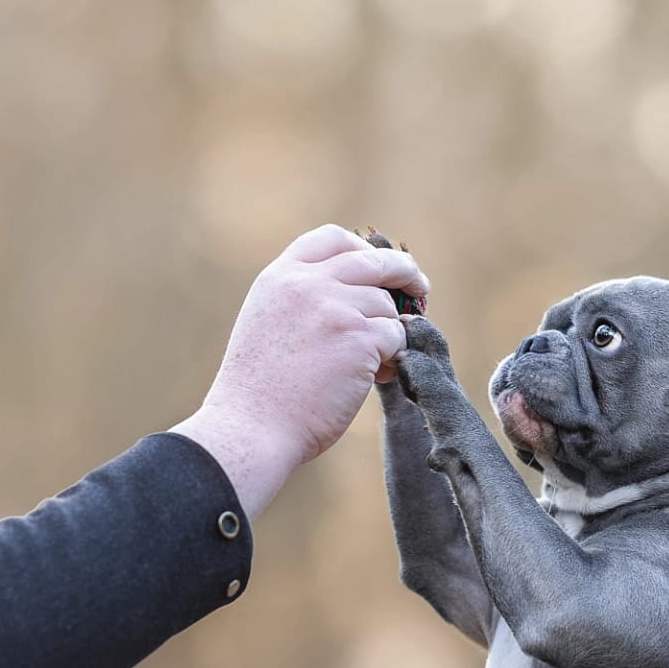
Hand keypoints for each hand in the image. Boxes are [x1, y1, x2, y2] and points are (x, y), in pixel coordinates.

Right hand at [172, 225, 427, 516]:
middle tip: (418, 288)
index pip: (332, 239)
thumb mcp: (265, 324)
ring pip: (387, 305)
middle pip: (373, 260)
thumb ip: (299, 299)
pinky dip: (394, 356)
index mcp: (280, 277)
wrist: (250, 428)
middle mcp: (308, 284)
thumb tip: (355, 291)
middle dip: (403, 272)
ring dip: (387, 332)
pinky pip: (397, 335)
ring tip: (373, 363)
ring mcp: (335, 308)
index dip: (361, 249)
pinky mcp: (360, 337)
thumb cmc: (256, 393)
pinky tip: (378, 376)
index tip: (376, 266)